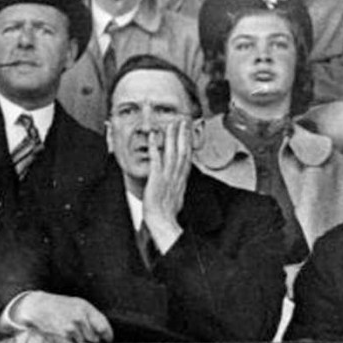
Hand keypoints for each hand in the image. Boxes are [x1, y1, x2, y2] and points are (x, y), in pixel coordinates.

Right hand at [13, 292, 113, 342]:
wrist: (38, 307)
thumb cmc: (61, 306)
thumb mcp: (79, 305)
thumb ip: (93, 317)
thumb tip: (103, 333)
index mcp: (86, 309)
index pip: (103, 327)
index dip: (107, 335)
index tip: (107, 339)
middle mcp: (80, 318)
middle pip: (94, 338)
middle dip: (91, 337)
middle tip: (81, 331)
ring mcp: (71, 328)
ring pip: (83, 342)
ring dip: (79, 340)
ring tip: (69, 329)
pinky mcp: (62, 337)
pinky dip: (70, 342)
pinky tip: (64, 333)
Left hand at [143, 117, 192, 252]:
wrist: (162, 222)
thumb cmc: (166, 213)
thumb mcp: (176, 197)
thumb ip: (176, 186)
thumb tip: (178, 182)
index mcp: (181, 179)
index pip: (187, 157)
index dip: (188, 142)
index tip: (188, 131)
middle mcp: (177, 175)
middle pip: (183, 151)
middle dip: (183, 135)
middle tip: (183, 120)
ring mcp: (167, 176)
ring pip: (172, 152)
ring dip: (172, 136)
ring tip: (172, 123)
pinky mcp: (157, 178)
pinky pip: (156, 159)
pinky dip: (156, 147)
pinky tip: (154, 136)